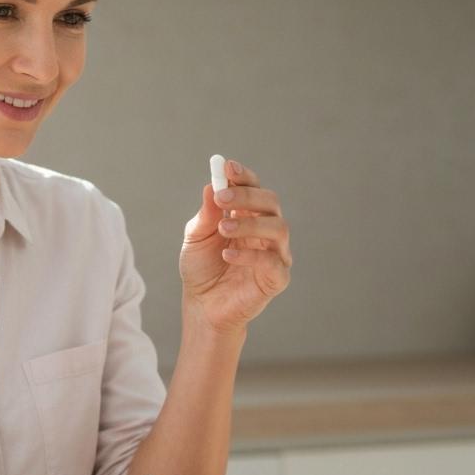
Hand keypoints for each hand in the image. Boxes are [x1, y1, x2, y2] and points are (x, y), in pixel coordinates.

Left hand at [179, 158, 291, 333]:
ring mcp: (275, 253)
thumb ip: (206, 215)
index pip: (254, 188)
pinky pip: (273, 262)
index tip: (227, 167)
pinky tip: (227, 255)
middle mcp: (265, 230)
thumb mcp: (195, 238)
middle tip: (223, 197)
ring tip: (223, 228)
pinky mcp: (277, 278)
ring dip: (251, 223)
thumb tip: (211, 186)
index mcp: (247, 215)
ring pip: (278, 228)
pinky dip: (251, 255)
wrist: (202, 307)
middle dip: (248, 195)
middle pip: (270, 202)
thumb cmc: (201, 269)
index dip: (244, 176)